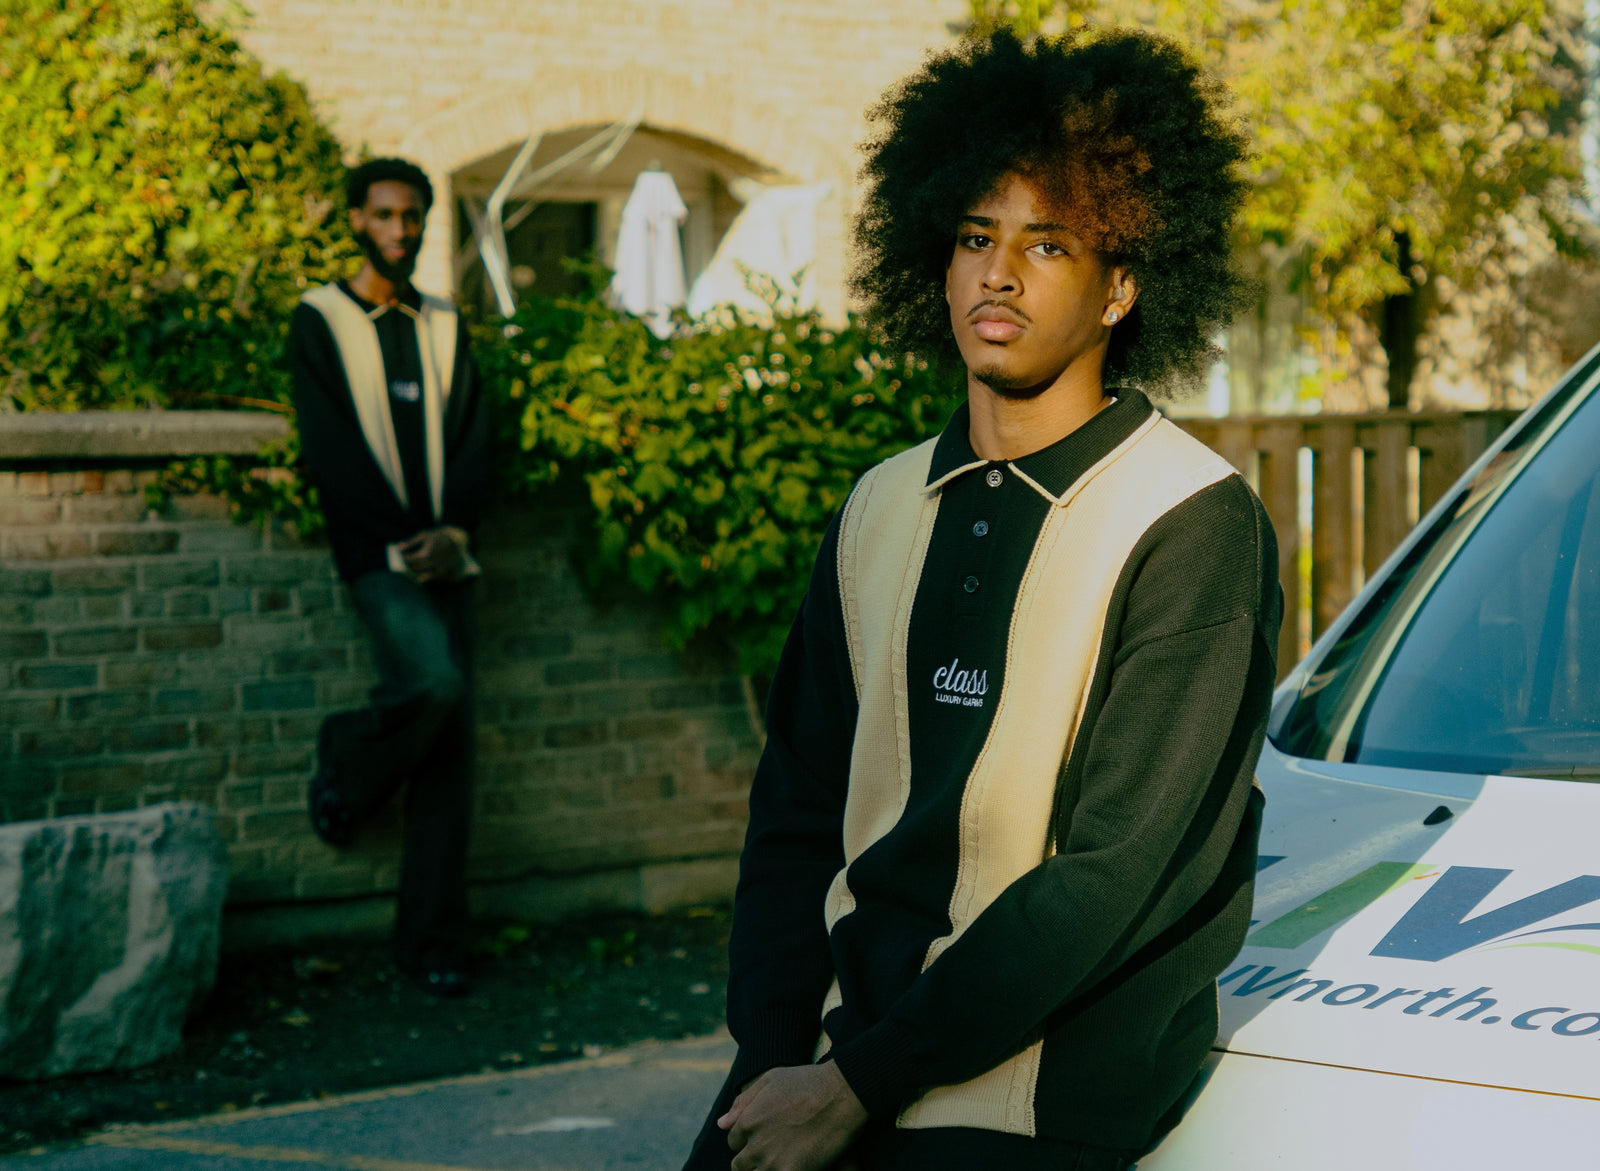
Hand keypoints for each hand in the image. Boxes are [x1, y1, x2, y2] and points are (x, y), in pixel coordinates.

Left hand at [399, 528, 463, 582]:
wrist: (458, 539)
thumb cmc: (439, 536)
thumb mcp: (424, 535)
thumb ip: (410, 542)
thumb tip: (397, 548)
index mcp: (427, 553)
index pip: (409, 560)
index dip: (402, 558)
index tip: (399, 556)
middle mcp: (433, 563)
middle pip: (414, 569)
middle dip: (407, 566)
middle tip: (402, 564)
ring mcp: (440, 570)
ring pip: (422, 576)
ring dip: (415, 574)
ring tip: (411, 569)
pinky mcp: (445, 574)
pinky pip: (432, 579)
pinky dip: (425, 577)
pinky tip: (421, 574)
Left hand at [718, 1062, 867, 1170]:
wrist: (841, 1094)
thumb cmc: (808, 1082)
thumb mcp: (770, 1080)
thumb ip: (743, 1102)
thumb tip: (721, 1123)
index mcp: (747, 1121)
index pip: (733, 1142)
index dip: (747, 1140)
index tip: (764, 1137)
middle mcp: (755, 1145)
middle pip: (740, 1166)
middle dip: (751, 1161)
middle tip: (772, 1153)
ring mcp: (772, 1162)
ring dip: (764, 1169)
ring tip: (780, 1161)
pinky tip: (793, 1166)